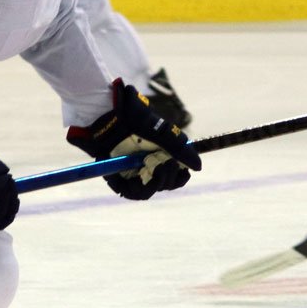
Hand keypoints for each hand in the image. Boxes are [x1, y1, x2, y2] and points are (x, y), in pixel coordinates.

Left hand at [66, 79, 201, 199]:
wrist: (108, 115)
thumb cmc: (136, 119)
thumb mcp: (163, 133)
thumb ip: (181, 149)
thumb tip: (199, 167)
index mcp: (157, 155)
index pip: (173, 176)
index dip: (179, 178)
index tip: (184, 173)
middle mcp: (144, 165)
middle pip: (162, 185)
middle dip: (169, 177)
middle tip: (166, 163)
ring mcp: (130, 172)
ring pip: (146, 192)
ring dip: (154, 184)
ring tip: (154, 169)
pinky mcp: (115, 176)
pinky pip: (127, 192)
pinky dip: (132, 188)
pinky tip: (136, 176)